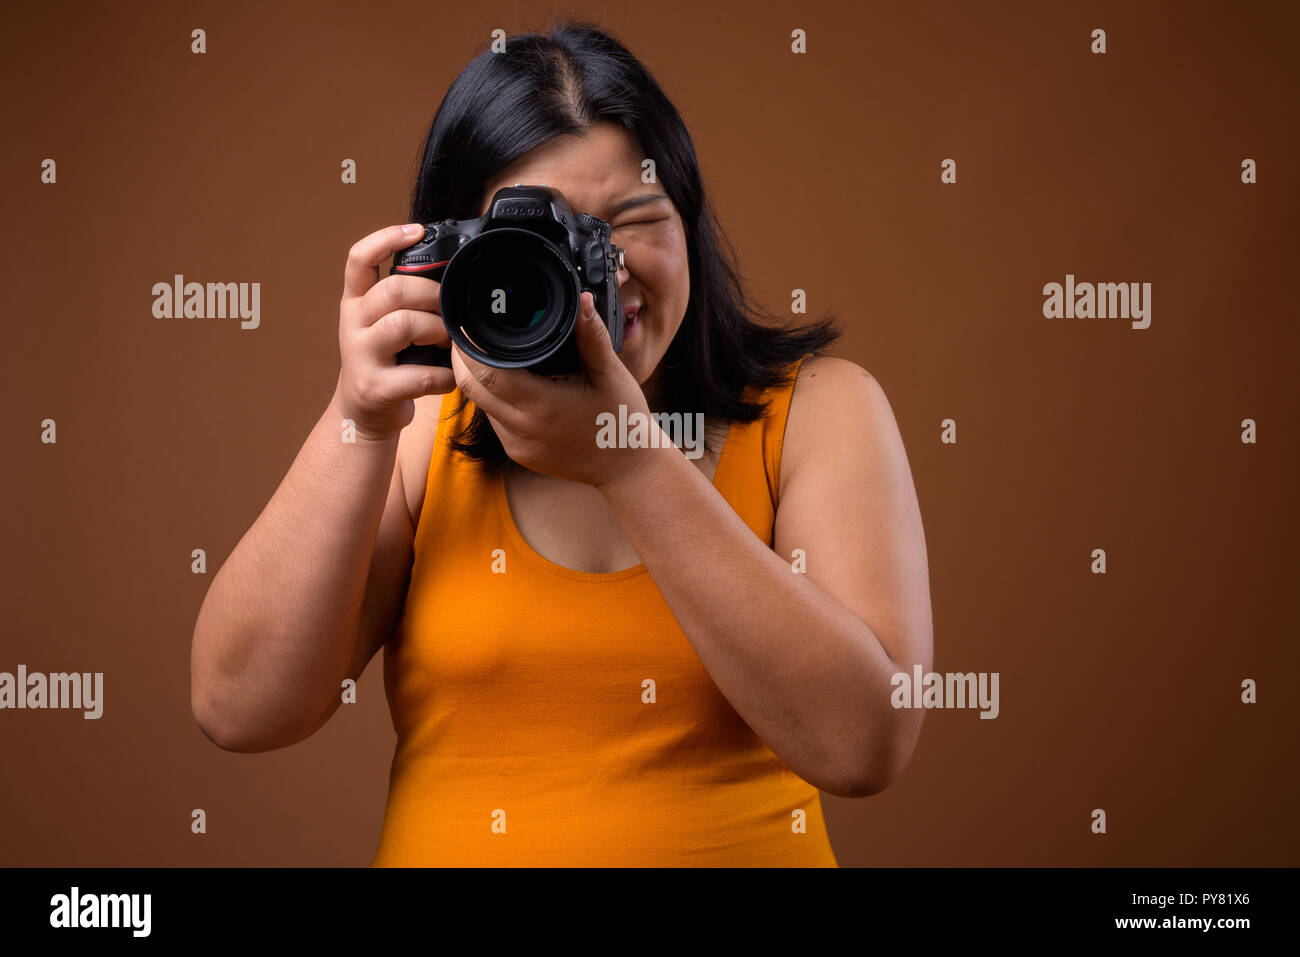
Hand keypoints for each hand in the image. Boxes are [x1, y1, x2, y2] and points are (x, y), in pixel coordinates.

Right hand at [333, 223, 455, 439]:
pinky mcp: (374, 388)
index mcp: (356, 302)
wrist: (364, 412)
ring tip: (449, 342)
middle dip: (432, 295)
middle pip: (394, 290)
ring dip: (438, 331)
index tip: (417, 230)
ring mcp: (360, 356)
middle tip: (450, 310)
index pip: (359, 258)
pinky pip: (419, 375)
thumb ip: (405, 299)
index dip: (386, 238)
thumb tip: (452, 275)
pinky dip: (444, 376)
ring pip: (404, 325)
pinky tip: (449, 377)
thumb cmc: (387, 361)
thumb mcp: (385, 323)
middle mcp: (353, 323)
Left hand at [449, 291, 656, 489]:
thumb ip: (592, 335)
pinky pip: (495, 421)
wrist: (627, 469)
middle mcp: (522, 429)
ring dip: (479, 380)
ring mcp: (517, 445)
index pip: (486, 372)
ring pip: (480, 405)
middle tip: (464, 334)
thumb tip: (581, 299)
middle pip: (471, 388)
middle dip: (462, 360)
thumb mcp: (610, 373)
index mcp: (541, 406)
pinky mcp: (519, 454)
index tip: (465, 326)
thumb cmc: (621, 420)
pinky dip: (495, 400)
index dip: (468, 347)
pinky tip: (510, 384)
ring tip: (486, 354)